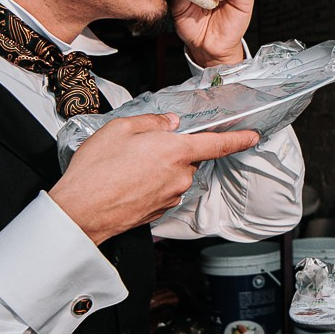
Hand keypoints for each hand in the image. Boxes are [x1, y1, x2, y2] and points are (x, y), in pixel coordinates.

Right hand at [50, 113, 261, 243]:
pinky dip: (148, 184)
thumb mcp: (121, 128)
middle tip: (139, 148)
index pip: (218, 144)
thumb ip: (153, 122)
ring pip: (173, 175)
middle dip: (170, 151)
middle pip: (187, 158)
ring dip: (157, 169)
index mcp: (176, 151)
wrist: (81, 210)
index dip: (239, 139)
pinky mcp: (159, 211)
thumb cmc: (97, 169)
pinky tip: (126, 182)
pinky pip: (161, 191)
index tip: (253, 136)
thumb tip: (170, 123)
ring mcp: (170, 197)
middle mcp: (179, 176)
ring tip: (125, 167)